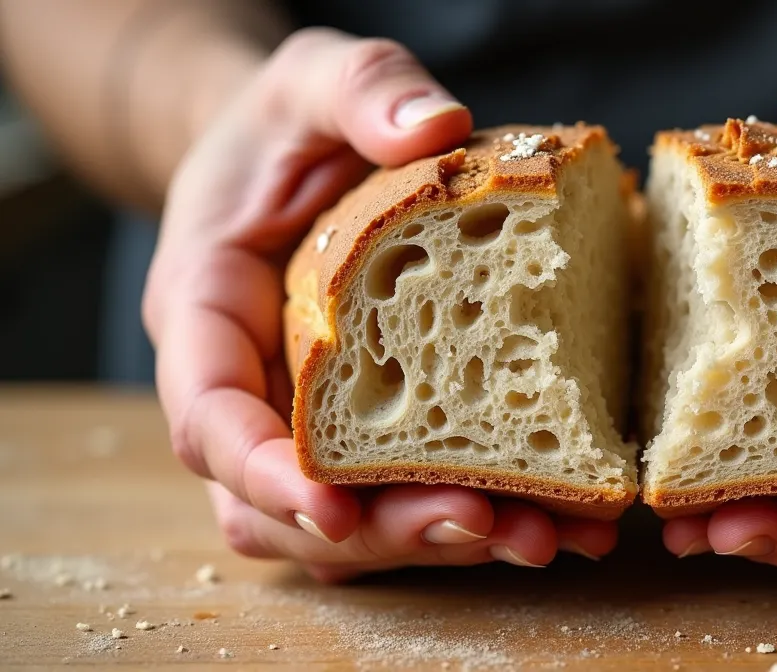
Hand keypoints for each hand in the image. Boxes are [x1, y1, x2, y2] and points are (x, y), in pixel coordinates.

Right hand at [142, 28, 614, 580]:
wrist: (303, 160)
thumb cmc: (293, 125)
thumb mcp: (315, 81)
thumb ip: (362, 90)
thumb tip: (438, 128)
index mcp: (207, 312)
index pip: (209, 416)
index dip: (263, 473)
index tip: (334, 507)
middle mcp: (252, 390)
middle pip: (282, 505)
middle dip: (380, 531)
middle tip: (483, 525)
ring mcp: (310, 427)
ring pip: (351, 527)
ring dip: (441, 544)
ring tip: (544, 536)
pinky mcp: (374, 440)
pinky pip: (407, 501)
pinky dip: (479, 520)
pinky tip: (564, 518)